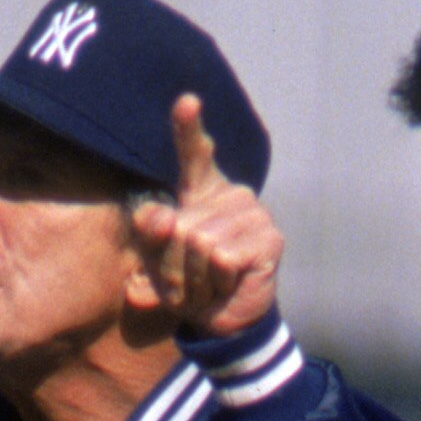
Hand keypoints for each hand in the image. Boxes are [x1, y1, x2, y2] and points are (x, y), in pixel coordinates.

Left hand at [128, 97, 283, 338]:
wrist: (224, 320)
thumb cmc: (190, 282)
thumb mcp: (158, 261)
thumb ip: (151, 235)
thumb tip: (160, 214)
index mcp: (202, 191)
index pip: (194, 153)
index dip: (188, 128)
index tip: (186, 101)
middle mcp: (231, 194)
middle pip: (182, 225)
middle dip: (177, 262)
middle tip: (193, 276)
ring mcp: (254, 214)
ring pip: (202, 242)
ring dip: (197, 275)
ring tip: (210, 281)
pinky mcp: (269, 239)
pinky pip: (222, 258)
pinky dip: (217, 280)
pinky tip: (228, 282)